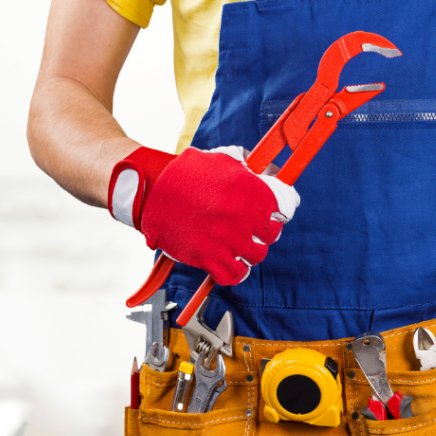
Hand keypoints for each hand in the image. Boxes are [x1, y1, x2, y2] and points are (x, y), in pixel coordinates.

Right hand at [108, 145, 299, 285]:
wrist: (152, 191)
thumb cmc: (186, 174)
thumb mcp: (222, 160)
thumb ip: (249, 169)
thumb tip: (272, 174)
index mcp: (248, 190)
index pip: (283, 209)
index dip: (278, 213)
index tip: (272, 216)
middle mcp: (240, 216)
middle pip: (271, 236)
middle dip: (263, 233)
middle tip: (252, 231)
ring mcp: (225, 239)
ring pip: (256, 256)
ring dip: (250, 252)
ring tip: (240, 246)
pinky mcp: (207, 257)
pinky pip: (233, 275)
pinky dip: (235, 272)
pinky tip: (231, 263)